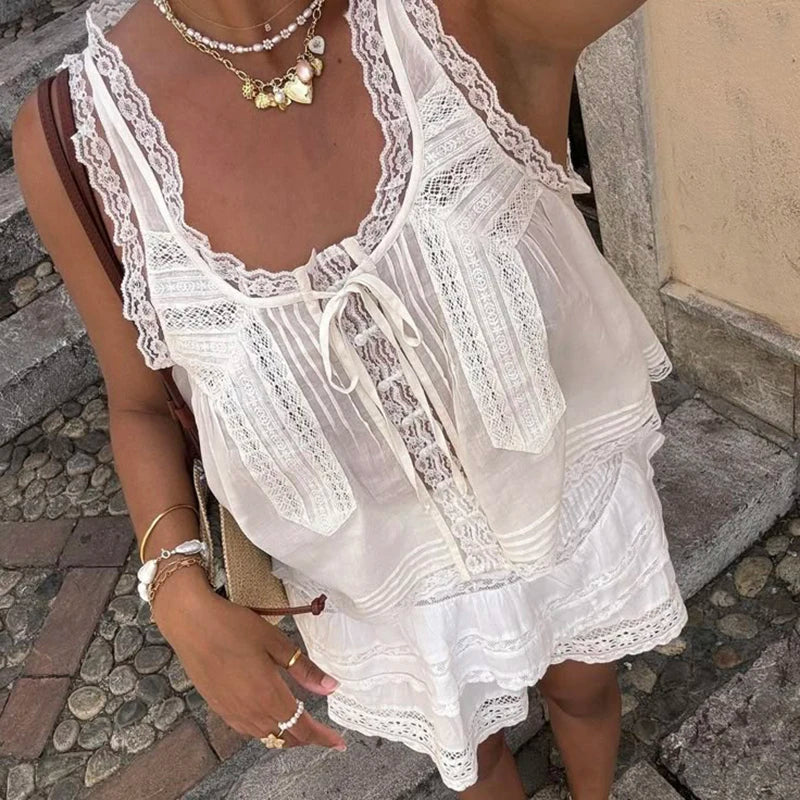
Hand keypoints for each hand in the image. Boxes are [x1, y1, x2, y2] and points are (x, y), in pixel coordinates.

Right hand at [153, 568, 345, 749]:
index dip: (322, 737)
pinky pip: (247, 729)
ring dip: (285, 734)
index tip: (338, 742)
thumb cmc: (235, 627)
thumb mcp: (276, 642)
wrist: (191, 624)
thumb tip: (331, 687)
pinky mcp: (218, 707)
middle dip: (306, 737)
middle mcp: (250, 711)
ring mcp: (231, 712)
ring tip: (299, 724)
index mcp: (269, 696)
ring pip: (265, 735)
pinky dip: (265, 729)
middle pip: (285, 736)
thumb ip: (304, 669)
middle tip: (322, 732)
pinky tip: (268, 715)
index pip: (302, 728)